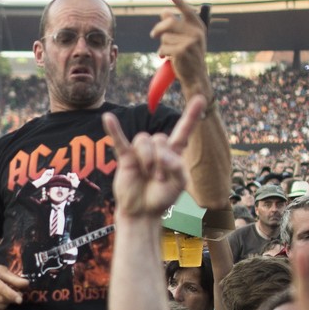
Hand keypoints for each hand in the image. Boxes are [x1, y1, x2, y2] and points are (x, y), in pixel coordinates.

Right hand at [0, 267, 28, 309]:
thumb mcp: (1, 272)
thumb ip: (14, 278)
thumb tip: (26, 284)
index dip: (10, 294)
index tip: (20, 299)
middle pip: (1, 298)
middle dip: (12, 298)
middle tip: (18, 294)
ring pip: (0, 306)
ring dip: (8, 303)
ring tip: (7, 296)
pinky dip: (2, 307)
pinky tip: (0, 301)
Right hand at [105, 95, 206, 218]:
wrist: (143, 211)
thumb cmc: (162, 197)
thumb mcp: (179, 184)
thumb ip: (176, 166)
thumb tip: (161, 155)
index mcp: (174, 152)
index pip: (183, 130)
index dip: (191, 115)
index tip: (200, 98)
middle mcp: (157, 148)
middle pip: (159, 138)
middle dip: (160, 160)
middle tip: (159, 179)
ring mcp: (140, 152)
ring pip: (143, 140)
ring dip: (147, 159)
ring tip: (147, 175)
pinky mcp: (126, 157)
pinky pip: (119, 140)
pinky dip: (114, 129)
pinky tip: (108, 118)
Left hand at [150, 0, 210, 96]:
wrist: (195, 76)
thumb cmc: (189, 56)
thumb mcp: (186, 39)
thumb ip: (177, 26)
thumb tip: (164, 12)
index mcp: (198, 28)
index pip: (188, 11)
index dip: (179, 2)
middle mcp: (196, 33)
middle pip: (170, 22)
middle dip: (158, 28)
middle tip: (153, 35)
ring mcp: (189, 42)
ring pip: (165, 37)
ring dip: (162, 45)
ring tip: (168, 53)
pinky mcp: (181, 51)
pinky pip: (163, 48)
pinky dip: (162, 53)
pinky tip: (167, 58)